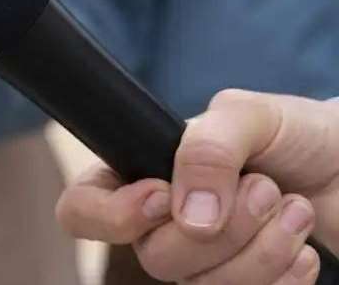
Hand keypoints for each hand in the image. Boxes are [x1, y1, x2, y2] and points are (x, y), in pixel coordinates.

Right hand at [56, 90, 338, 283]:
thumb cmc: (295, 132)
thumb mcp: (249, 115)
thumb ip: (207, 150)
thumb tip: (188, 217)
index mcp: (140, 174)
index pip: (81, 210)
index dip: (113, 216)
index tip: (165, 198)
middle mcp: (161, 225)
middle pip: (155, 257)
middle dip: (223, 228)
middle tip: (264, 187)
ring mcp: (202, 264)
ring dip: (263, 251)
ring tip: (293, 209)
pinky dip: (284, 279)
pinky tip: (302, 248)